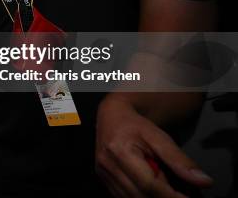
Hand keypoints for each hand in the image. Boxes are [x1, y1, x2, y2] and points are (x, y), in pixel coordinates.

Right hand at [96, 96, 212, 196]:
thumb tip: (203, 181)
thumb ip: (179, 160)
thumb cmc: (135, 126)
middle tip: (181, 195)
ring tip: (168, 190)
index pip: (149, 184)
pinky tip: (153, 191)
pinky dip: (141, 197)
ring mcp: (103, 174)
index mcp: (120, 151)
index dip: (171, 196)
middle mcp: (107, 165)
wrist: (111, 117)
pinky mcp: (104, 179)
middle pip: (140, 196)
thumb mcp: (160, 137)